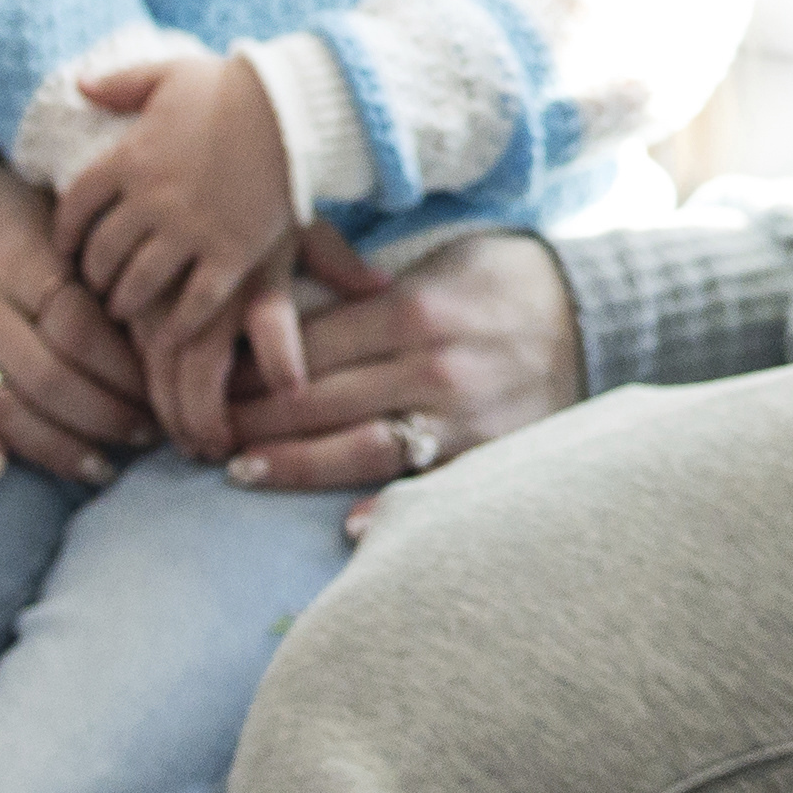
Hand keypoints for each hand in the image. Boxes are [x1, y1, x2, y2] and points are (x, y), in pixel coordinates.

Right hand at [0, 155, 153, 482]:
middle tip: (148, 437)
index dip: (128, 373)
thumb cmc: (21, 218)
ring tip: (101, 468)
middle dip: (105, 417)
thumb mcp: (64, 226)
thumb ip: (104, 273)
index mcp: (24, 258)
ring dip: (54, 446)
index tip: (164, 394)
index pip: (83, 330)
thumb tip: (174, 332)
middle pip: (47, 376)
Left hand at [55, 54, 307, 452]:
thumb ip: (121, 83)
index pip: (76, 205)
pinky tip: (168, 336)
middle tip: (98, 284)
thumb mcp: (169, 73)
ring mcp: (189, 230)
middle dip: (95, 273)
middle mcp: (150, 199)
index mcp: (129, 157)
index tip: (69, 247)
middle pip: (103, 251)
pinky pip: (193, 303)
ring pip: (138, 282)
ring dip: (125, 301)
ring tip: (125, 309)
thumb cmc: (234, 86)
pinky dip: (176, 325)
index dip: (67, 232)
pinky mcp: (230, 254)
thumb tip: (81, 84)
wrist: (295, 107)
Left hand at [222, 227, 584, 498]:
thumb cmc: (502, 280)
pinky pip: (430, 486)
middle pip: (316, 397)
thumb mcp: (438, 263)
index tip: (201, 376)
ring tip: (238, 470)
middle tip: (194, 429)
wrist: (598, 313)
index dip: (245, 364)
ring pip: (357, 444)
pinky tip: (347, 529)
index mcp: (412, 309)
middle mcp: (431, 364)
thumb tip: (281, 320)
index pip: (304, 344)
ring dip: (291, 462)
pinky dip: (391, 508)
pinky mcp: (489, 452)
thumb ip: (365, 290)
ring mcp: (461, 415)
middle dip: (247, 415)